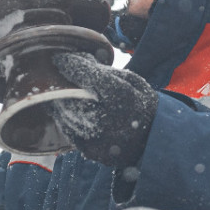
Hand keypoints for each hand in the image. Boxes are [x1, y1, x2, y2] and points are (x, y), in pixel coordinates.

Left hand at [51, 52, 157, 168]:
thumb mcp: (134, 83)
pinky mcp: (91, 152)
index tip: (60, 58)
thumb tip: (82, 60)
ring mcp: (99, 139)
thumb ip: (109, 72)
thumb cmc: (142, 106)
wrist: (153, 143)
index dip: (71, 64)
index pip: (89, 76)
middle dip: (62, 83)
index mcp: (123, 97)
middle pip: (73, 96)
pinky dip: (63, 118)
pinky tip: (63, 109)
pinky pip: (68, 130)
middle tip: (56, 74)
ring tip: (58, 90)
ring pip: (67, 114)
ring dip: (60, 100)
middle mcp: (109, 120)